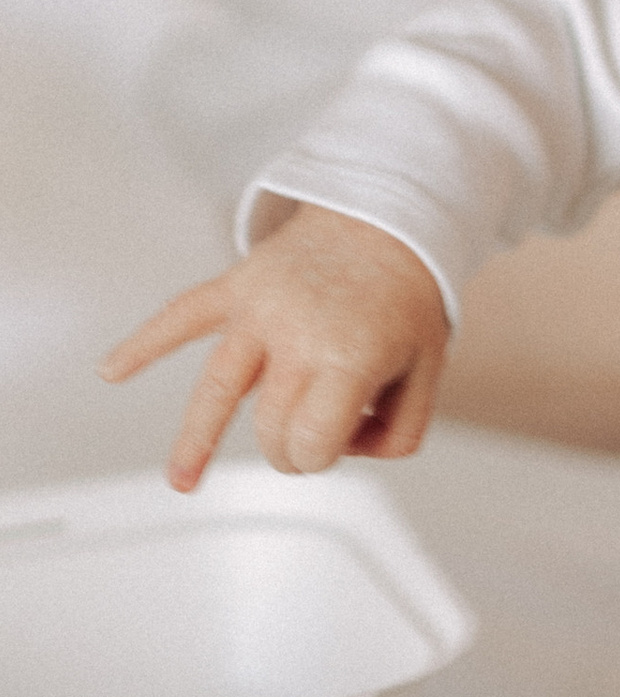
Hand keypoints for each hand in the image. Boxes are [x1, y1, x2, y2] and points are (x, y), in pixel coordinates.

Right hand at [103, 208, 449, 493]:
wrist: (389, 214)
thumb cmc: (405, 294)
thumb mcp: (429, 369)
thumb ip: (401, 430)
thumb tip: (346, 449)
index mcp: (350, 355)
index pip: (312, 443)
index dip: (324, 455)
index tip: (339, 440)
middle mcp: (299, 334)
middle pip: (269, 429)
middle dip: (289, 445)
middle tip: (311, 427)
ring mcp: (262, 310)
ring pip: (217, 388)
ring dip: (195, 441)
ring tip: (180, 482)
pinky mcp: (237, 286)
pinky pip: (181, 316)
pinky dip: (143, 344)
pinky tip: (112, 370)